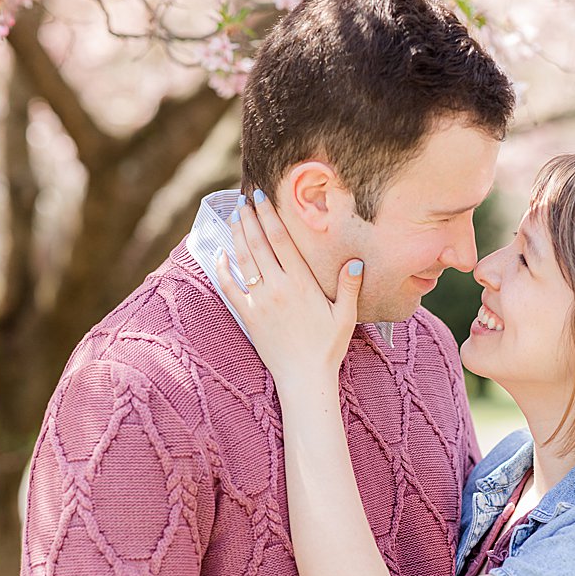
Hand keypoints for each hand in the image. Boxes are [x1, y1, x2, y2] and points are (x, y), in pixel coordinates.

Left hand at [213, 190, 362, 382]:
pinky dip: (222, 269)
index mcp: (302, 282)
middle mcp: (278, 287)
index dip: (270, 216)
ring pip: (244, 261)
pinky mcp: (248, 316)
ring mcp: (259, 301)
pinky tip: (220, 254)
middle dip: (250, 219)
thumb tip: (355, 260)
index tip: (262, 198)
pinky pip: (230, 288)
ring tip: (233, 217)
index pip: (281, 241)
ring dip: (237, 236)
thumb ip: (349, 286)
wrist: (304, 377)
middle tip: (244, 199)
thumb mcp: (345, 315)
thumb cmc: (327, 347)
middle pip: (259, 244)